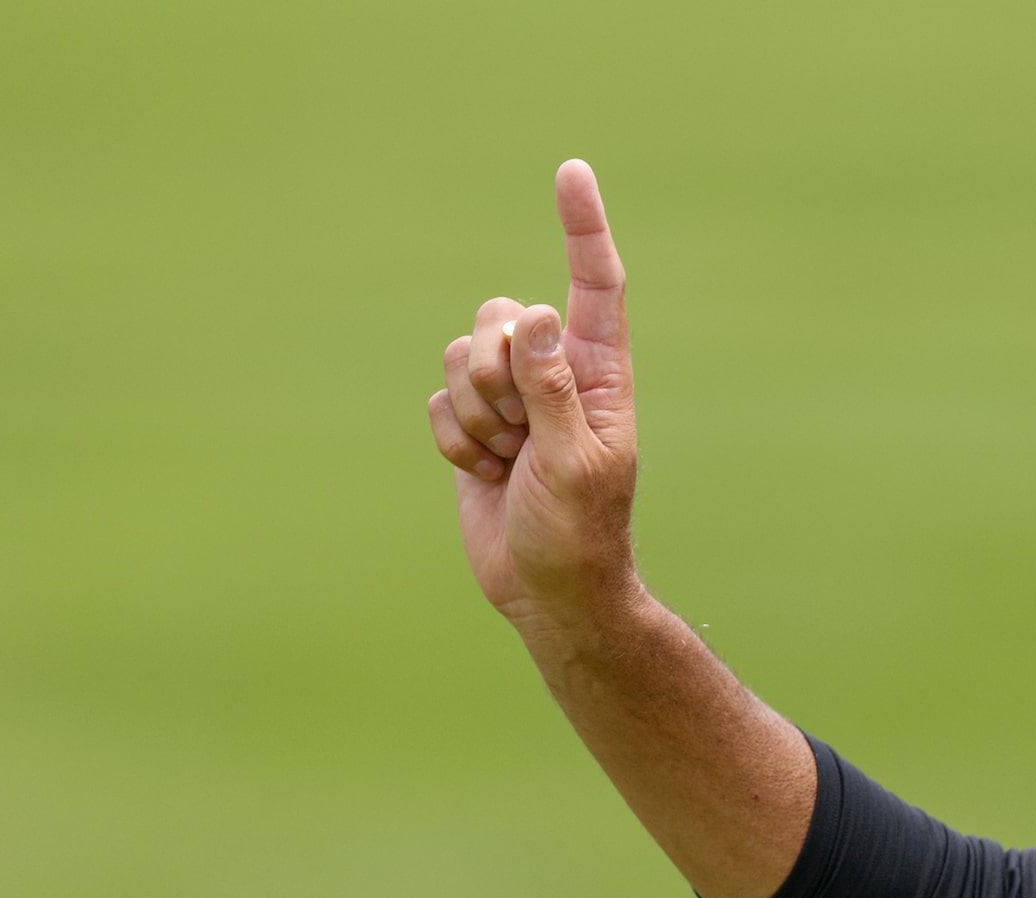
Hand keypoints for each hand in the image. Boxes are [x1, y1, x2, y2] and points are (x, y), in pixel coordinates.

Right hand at [426, 160, 641, 632]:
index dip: (583, 228)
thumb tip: (539, 317)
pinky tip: (486, 474)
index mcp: (598, 375)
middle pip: (501, 317)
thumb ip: (553, 390)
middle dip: (495, 372)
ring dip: (475, 414)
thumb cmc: (579, 533)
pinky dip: (453, 442)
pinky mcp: (471, 423)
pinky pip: (437, 401)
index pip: (594, 287)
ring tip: (508, 459)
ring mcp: (511, 398)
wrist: (547, 588)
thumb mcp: (575, 463)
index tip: (572, 172)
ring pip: (460, 357)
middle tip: (522, 434)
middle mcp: (554, 374)